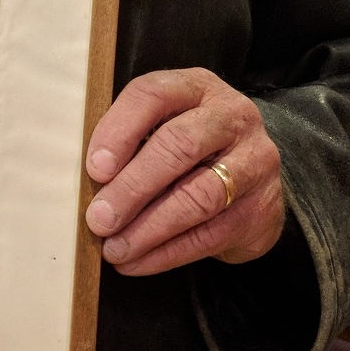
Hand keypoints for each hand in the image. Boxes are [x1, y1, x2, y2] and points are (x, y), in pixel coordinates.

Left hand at [84, 68, 283, 275]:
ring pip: (198, 196)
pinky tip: (136, 262)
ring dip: (148, 229)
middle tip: (98, 219)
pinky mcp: (261, 208)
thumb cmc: (184, 148)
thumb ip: (127, 142)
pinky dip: (166, 253)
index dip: (119, 131)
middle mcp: (231, 117)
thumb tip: (88, 184)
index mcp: (195, 88)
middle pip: (179, 146)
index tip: (94, 169)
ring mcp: (254, 161)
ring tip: (114, 248)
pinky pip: (210, 235)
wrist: (249, 176)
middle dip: (132, 188)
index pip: (153, 95)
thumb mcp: (157, 127)